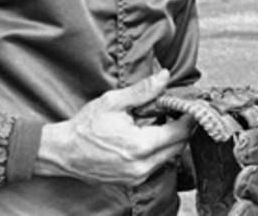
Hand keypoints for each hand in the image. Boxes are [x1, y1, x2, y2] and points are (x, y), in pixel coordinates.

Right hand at [35, 69, 193, 184]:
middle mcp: (141, 166)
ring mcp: (137, 177)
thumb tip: (165, 77)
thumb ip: (143, 91)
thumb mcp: (114, 102)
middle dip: (184, 127)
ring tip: (167, 120)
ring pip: (170, 157)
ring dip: (173, 139)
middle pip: (178, 146)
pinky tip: (153, 135)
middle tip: (182, 110)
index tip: (193, 105)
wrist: (63, 153)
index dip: (190, 117)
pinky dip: (160, 150)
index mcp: (140, 146)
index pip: (179, 132)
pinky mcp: (132, 181)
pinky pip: (157, 165)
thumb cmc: (85, 127)